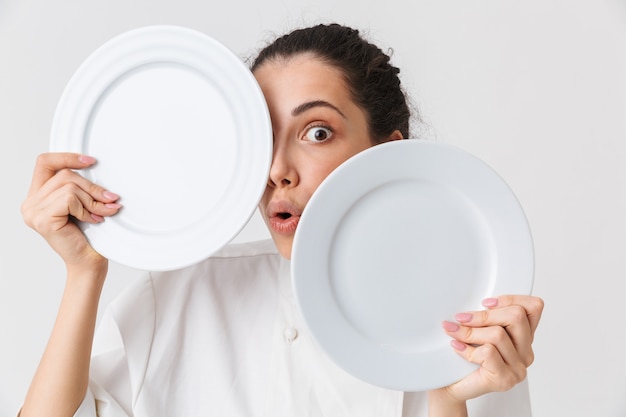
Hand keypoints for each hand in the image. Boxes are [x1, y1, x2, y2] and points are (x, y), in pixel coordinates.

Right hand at [21, 153, 121, 268]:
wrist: (89, 262)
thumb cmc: (88, 236)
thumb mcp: (83, 203)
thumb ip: (79, 186)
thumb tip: (93, 164)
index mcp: (37, 197)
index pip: (45, 162)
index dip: (67, 157)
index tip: (91, 161)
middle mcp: (30, 203)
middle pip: (64, 174)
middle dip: (92, 187)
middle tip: (110, 199)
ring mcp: (33, 212)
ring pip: (69, 185)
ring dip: (93, 199)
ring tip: (103, 212)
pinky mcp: (42, 219)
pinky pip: (69, 198)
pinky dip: (86, 208)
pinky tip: (93, 220)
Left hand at [438, 295, 543, 401]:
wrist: (451, 386)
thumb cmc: (463, 357)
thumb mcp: (479, 329)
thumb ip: (487, 316)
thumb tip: (477, 301)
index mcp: (524, 337)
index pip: (533, 307)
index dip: (510, 299)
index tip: (485, 304)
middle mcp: (526, 353)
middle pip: (516, 317)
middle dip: (484, 315)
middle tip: (462, 318)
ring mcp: (518, 368)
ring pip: (498, 334)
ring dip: (470, 331)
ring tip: (454, 332)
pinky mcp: (504, 379)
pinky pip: (488, 352)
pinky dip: (468, 348)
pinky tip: (458, 348)